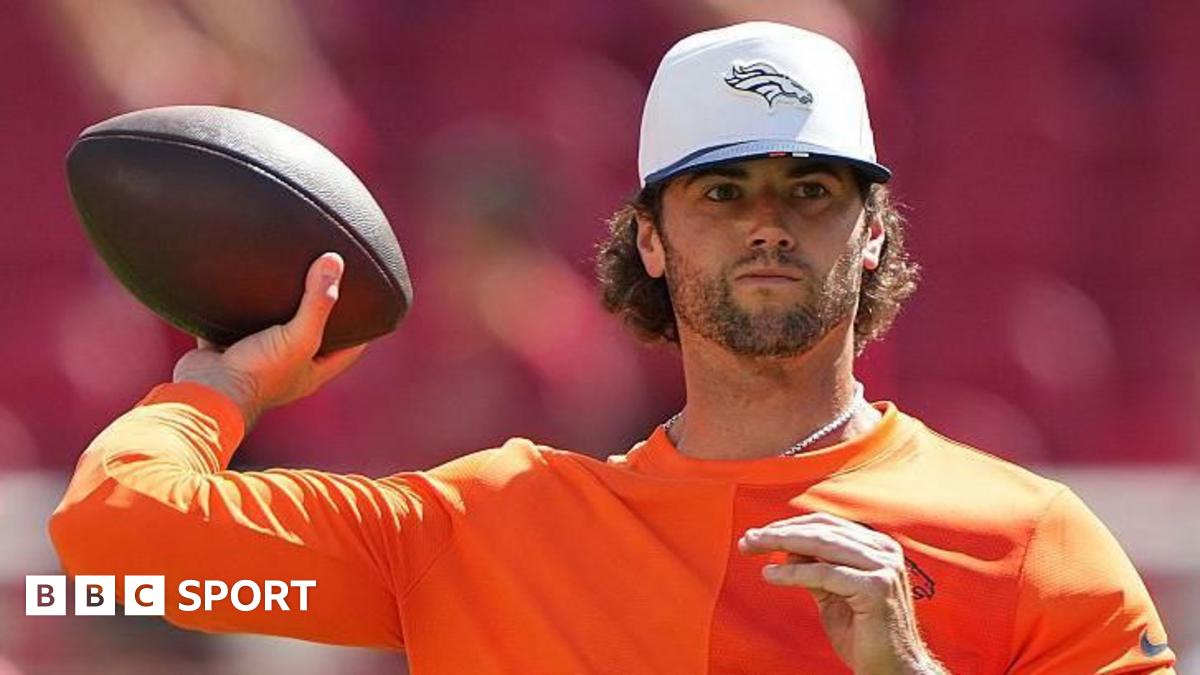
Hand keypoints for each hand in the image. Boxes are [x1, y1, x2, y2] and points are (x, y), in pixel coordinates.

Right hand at [172, 252, 367, 428]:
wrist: (205, 392)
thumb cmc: (258, 374)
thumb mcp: (298, 337)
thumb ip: (317, 302)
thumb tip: (334, 261)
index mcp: (311, 372)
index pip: (348, 350)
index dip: (362, 330)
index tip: (370, 305)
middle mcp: (285, 368)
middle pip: (310, 338)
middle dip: (318, 316)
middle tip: (327, 284)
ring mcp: (254, 360)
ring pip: (270, 329)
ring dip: (276, 310)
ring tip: (285, 278)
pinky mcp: (225, 350)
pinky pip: (232, 325)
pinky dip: (236, 308)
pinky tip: (240, 283)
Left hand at [737, 513, 943, 674]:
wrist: (894, 670)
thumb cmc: (865, 635)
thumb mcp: (833, 594)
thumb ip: (815, 569)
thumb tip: (786, 549)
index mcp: (877, 546)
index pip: (825, 524)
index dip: (789, 526)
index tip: (758, 534)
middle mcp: (884, 550)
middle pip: (820, 529)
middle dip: (779, 531)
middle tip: (748, 539)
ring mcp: (883, 567)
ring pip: (820, 544)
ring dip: (780, 543)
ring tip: (752, 548)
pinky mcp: (876, 587)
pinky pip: (823, 573)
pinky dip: (792, 572)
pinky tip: (770, 574)